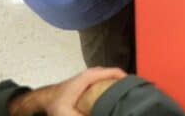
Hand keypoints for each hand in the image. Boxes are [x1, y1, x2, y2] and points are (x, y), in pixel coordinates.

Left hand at [9, 68, 124, 115]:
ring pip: (113, 79)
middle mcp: (94, 73)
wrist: (47, 99)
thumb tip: (102, 114)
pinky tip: (116, 101)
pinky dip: (114, 89)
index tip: (136, 92)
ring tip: (128, 100)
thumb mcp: (67, 113)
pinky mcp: (92, 82)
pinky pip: (108, 82)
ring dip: (120, 88)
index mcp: (91, 76)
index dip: (127, 81)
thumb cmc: (57, 104)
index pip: (115, 73)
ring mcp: (93, 76)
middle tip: (134, 99)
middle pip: (116, 76)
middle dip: (126, 86)